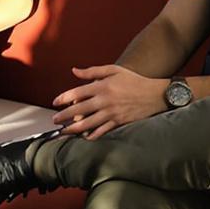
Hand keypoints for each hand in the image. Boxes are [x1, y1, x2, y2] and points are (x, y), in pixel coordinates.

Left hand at [50, 64, 166, 138]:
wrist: (155, 94)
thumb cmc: (134, 80)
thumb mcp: (114, 70)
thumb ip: (92, 71)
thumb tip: (74, 70)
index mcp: (102, 86)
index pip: (76, 92)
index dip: (63, 98)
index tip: (54, 103)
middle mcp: (104, 100)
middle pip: (78, 110)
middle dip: (63, 116)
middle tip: (54, 120)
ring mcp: (111, 113)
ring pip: (88, 123)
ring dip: (73, 128)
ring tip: (64, 131)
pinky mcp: (119, 122)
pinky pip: (102, 131)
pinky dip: (92, 135)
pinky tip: (84, 138)